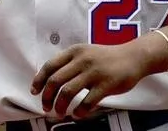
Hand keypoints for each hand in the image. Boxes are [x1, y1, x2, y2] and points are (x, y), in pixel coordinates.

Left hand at [30, 42, 149, 118]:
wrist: (133, 57)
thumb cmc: (106, 57)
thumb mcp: (84, 52)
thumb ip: (69, 63)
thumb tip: (50, 80)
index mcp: (73, 52)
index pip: (49, 66)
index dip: (38, 80)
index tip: (34, 91)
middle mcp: (81, 60)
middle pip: (55, 80)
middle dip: (47, 96)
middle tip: (46, 106)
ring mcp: (94, 72)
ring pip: (68, 91)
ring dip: (60, 105)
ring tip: (59, 112)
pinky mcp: (106, 84)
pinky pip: (88, 101)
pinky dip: (79, 110)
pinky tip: (77, 114)